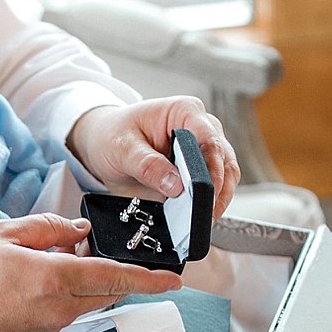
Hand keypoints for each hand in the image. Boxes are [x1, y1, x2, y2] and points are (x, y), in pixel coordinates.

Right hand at [0, 214, 180, 331]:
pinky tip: (45, 276)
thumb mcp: (3, 234)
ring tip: (65, 257)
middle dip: (124, 275)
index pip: (114, 278)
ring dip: (90, 279)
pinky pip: (68, 308)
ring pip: (87, 299)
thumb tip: (78, 232)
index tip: (175, 279)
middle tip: (132, 258)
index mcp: (54, 279)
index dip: (148, 279)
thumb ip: (47, 229)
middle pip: (107, 291)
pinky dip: (69, 290)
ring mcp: (50, 325)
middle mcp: (59, 308)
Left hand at [66, 96, 240, 221]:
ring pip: (226, 175)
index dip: (212, 171)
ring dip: (218, 199)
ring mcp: (203, 147)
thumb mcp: (122, 148)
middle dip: (218, 190)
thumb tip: (175, 185)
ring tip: (202, 220)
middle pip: (224, 160)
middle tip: (204, 216)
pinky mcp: (199, 167)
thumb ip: (147, 165)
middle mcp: (200, 126)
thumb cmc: (112, 134)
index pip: (209, 141)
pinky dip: (209, 202)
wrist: (104, 140)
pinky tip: (198, 215)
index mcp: (185, 111)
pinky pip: (215, 186)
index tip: (206, 196)